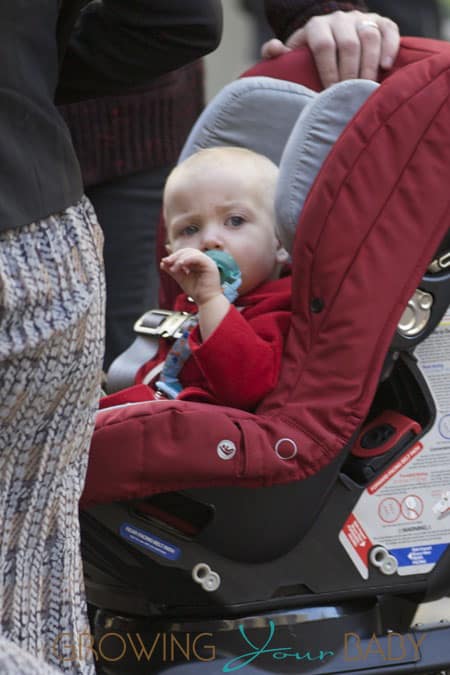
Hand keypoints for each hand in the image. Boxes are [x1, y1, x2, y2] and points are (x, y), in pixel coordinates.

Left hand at [161, 248, 221, 305]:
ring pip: (192, 253)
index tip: (164, 261)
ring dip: (180, 259)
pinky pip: (198, 258)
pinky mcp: (210, 265)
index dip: (174, 256)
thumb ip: (173, 271)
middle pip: (188, 251)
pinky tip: (180, 264)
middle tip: (166, 262)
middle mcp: (203, 261)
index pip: (185, 254)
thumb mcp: (181, 279)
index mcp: (197, 263)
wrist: (206, 301)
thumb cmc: (196, 292)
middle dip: (176, 256)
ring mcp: (208, 262)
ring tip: (173, 269)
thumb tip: (162, 263)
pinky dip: (188, 259)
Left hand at [261, 10, 399, 88]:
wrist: (332, 36)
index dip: (328, 70)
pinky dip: (389, 48)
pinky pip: (389, 30)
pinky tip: (385, 67)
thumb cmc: (309, 55)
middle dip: (349, 73)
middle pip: (348, 44)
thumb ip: (276, 55)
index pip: (323, 46)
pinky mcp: (381, 21)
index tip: (329, 91)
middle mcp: (340, 18)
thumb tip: (274, 49)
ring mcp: (362, 19)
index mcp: (316, 26)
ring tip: (366, 87)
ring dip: (369, 65)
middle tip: (349, 95)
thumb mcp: (292, 55)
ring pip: (369, 37)